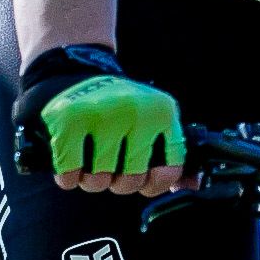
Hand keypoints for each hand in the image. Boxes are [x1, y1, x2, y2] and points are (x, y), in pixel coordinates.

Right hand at [12, 44, 185, 195]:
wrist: (75, 74)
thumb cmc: (118, 110)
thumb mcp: (152, 120)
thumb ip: (171, 153)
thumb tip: (192, 185)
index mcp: (161, 111)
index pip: (169, 169)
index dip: (154, 183)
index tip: (144, 178)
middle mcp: (134, 111)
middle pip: (130, 181)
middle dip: (117, 181)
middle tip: (111, 162)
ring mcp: (101, 116)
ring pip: (98, 182)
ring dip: (90, 179)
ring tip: (89, 157)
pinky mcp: (68, 123)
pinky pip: (69, 176)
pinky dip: (67, 175)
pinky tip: (69, 159)